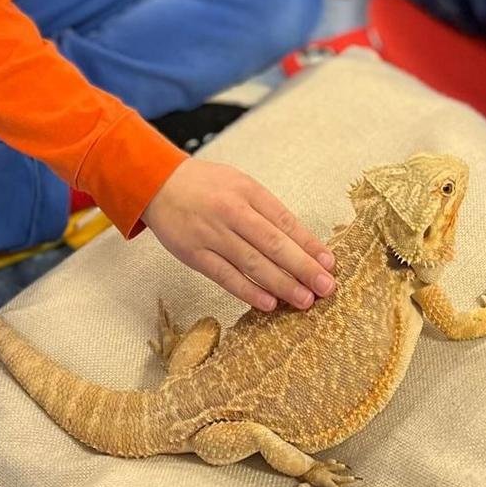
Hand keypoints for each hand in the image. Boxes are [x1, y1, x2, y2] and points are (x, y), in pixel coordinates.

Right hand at [141, 160, 335, 311]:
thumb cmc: (204, 185)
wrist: (155, 183)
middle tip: (326, 287)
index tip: (329, 263)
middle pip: (274, 244)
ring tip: (305, 300)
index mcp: (247, 192)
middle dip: (303, 268)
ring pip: (253, 264)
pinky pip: (226, 276)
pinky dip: (248, 291)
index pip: (286, 221)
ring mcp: (212, 235)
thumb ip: (267, 210)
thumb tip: (301, 243)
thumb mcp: (239, 184)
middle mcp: (232, 212)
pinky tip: (269, 303)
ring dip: (282, 284)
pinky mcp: (194, 254)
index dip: (309, 245)